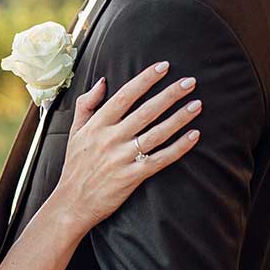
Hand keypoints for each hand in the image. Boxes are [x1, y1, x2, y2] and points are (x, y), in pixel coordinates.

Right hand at [51, 61, 201, 228]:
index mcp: (98, 124)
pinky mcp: (133, 176)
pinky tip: (194, 136)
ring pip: (157, 133)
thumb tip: (102, 81)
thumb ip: (87, 104)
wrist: (73, 203)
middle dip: (169, 94)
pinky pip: (161, 159)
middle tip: (189, 82)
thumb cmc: (76, 166)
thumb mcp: (75, 131)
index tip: (163, 67)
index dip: (145, 79)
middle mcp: (111, 138)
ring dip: (179, 118)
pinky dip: (179, 147)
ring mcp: (123, 158)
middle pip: (146, 111)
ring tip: (197, 104)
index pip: (125, 96)